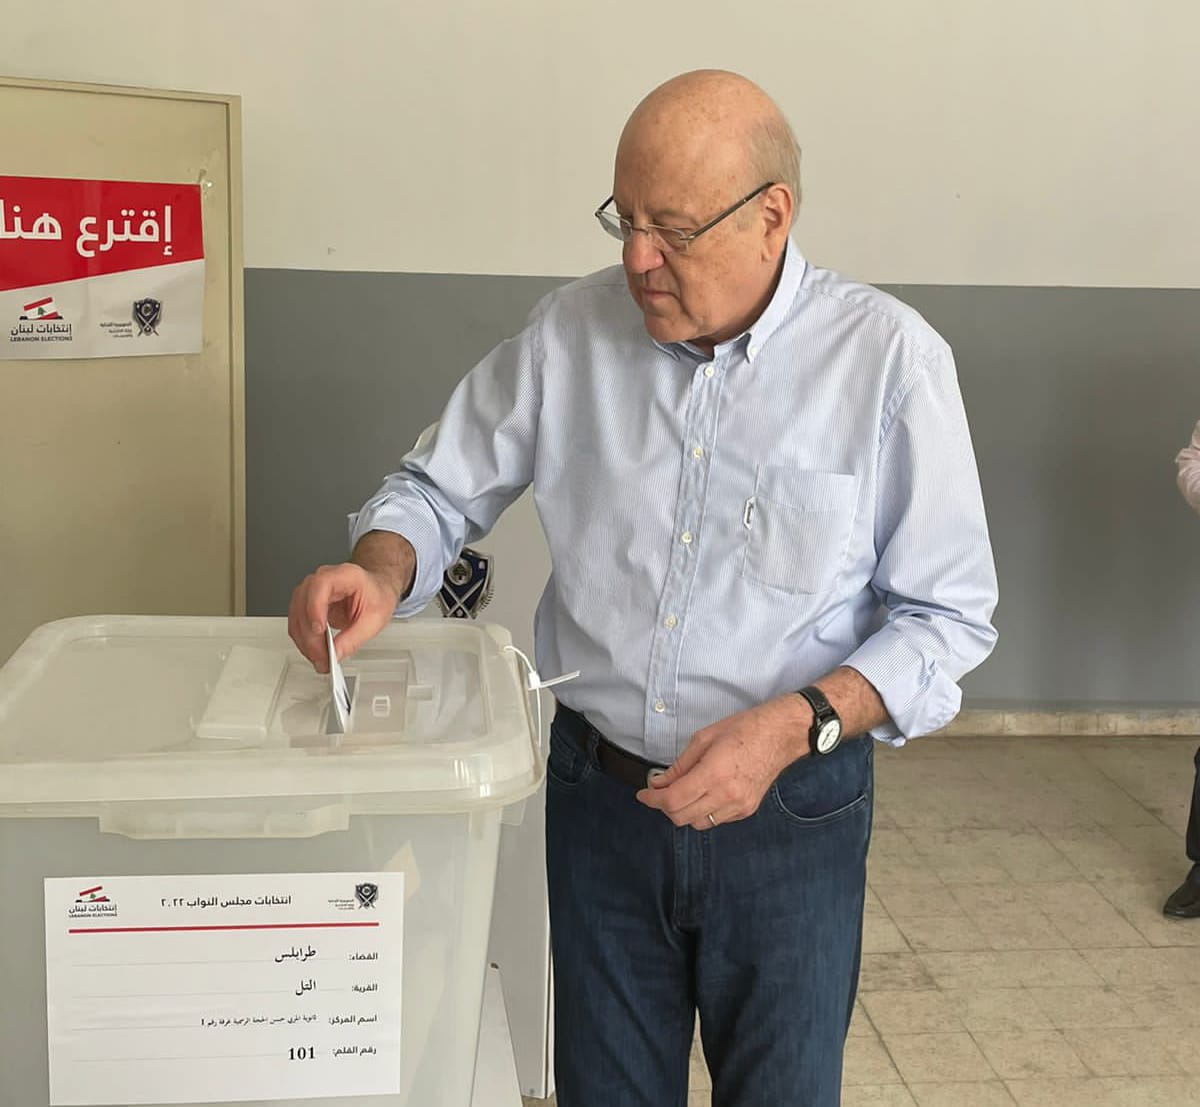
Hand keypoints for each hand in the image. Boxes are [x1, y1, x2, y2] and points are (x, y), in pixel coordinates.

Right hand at [287, 563, 401, 672]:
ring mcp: (311, 590)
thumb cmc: (377, 596)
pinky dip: (303, 640)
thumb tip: (336, 653)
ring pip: (296, 615)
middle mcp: (323, 579)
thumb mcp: (375, 618)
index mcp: (344, 575)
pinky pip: (297, 622)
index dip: (315, 608)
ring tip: (320, 659)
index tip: (318, 630)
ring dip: (304, 641)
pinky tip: (314, 652)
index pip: (321, 585)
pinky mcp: (306, 604)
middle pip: (304, 604)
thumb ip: (355, 637)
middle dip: (311, 635)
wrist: (376, 591)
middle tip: (323, 657)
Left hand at [636, 695, 810, 828]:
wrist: (781, 735)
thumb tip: (659, 782)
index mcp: (714, 774)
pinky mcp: (747, 810)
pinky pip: (715, 820)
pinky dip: (702, 811)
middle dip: (664, 806)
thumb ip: (680, 765)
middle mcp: (727, 795)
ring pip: (698, 823)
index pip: (673, 800)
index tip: (643, 793)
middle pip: (682, 817)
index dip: (652, 799)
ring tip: (680, 792)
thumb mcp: (704, 738)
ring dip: (683, 811)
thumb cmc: (745, 729)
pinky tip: (702, 794)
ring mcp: (739, 806)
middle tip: (657, 792)